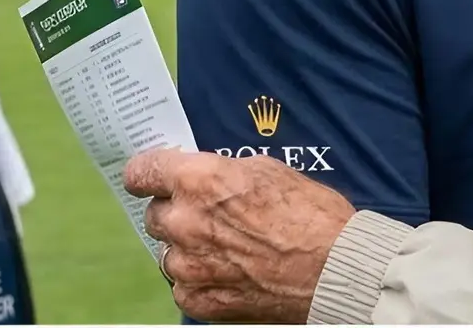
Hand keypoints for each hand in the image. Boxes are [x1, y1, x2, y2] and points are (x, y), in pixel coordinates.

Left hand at [124, 148, 352, 323]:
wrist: (330, 269)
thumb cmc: (308, 213)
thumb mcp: (266, 170)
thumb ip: (222, 173)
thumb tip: (202, 179)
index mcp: (200, 180)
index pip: (142, 172)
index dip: (147, 173)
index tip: (152, 176)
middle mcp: (185, 222)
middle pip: (154, 214)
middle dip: (176, 210)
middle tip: (207, 212)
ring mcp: (188, 266)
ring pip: (167, 251)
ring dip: (186, 246)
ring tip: (224, 245)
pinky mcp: (197, 301)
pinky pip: (182, 284)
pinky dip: (198, 277)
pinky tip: (229, 269)